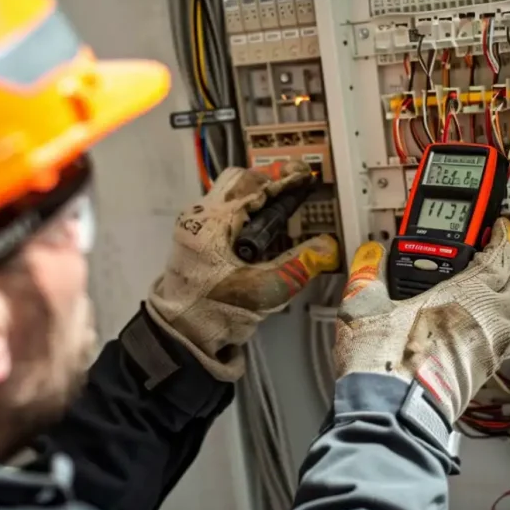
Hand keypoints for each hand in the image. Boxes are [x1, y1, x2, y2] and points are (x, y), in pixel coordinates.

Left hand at [147, 161, 338, 380]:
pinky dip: (245, 211)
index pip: (252, 186)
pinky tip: (262, 229)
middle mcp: (200, 216)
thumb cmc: (217, 311)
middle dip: (267, 182)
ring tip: (281, 210)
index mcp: (213, 223)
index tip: (305, 175)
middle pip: (237, 181)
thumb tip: (328, 245)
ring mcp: (195, 225)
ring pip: (229, 193)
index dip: (283, 179)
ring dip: (255, 196)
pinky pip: (223, 211)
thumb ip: (298, 264)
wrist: (181, 335)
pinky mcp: (196, 237)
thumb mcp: (264, 290)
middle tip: (292, 194)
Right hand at [334, 218, 509, 421]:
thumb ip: (368, 274)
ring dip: (509, 300)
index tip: (497, 231)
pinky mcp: (484, 372)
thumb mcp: (365, 306)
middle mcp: (487, 319)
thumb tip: (369, 256)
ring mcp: (490, 348)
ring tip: (488, 294)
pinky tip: (478, 330)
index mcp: (466, 294)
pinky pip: (506, 342)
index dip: (503, 238)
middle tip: (488, 258)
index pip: (502, 254)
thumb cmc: (387, 362)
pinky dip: (501, 329)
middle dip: (506, 267)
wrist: (392, 411)